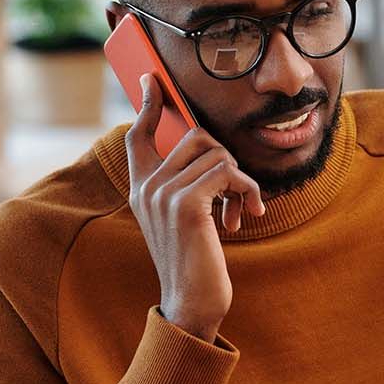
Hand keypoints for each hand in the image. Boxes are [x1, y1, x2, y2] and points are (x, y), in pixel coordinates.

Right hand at [125, 74, 264, 341]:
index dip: (148, 104)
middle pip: (196, 136)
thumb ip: (187, 185)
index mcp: (142, 189)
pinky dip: (246, 191)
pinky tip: (246, 216)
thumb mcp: (185, 219)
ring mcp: (163, 194)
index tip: (152, 79)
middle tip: (236, 194)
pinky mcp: (187, 205)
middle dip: (226, 160)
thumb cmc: (195, 262)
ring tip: (242, 210)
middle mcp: (147, 187)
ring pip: (217, 153)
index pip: (137, 135)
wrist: (193, 304)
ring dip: (241, 181)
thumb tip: (209, 150)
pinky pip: (227, 172)